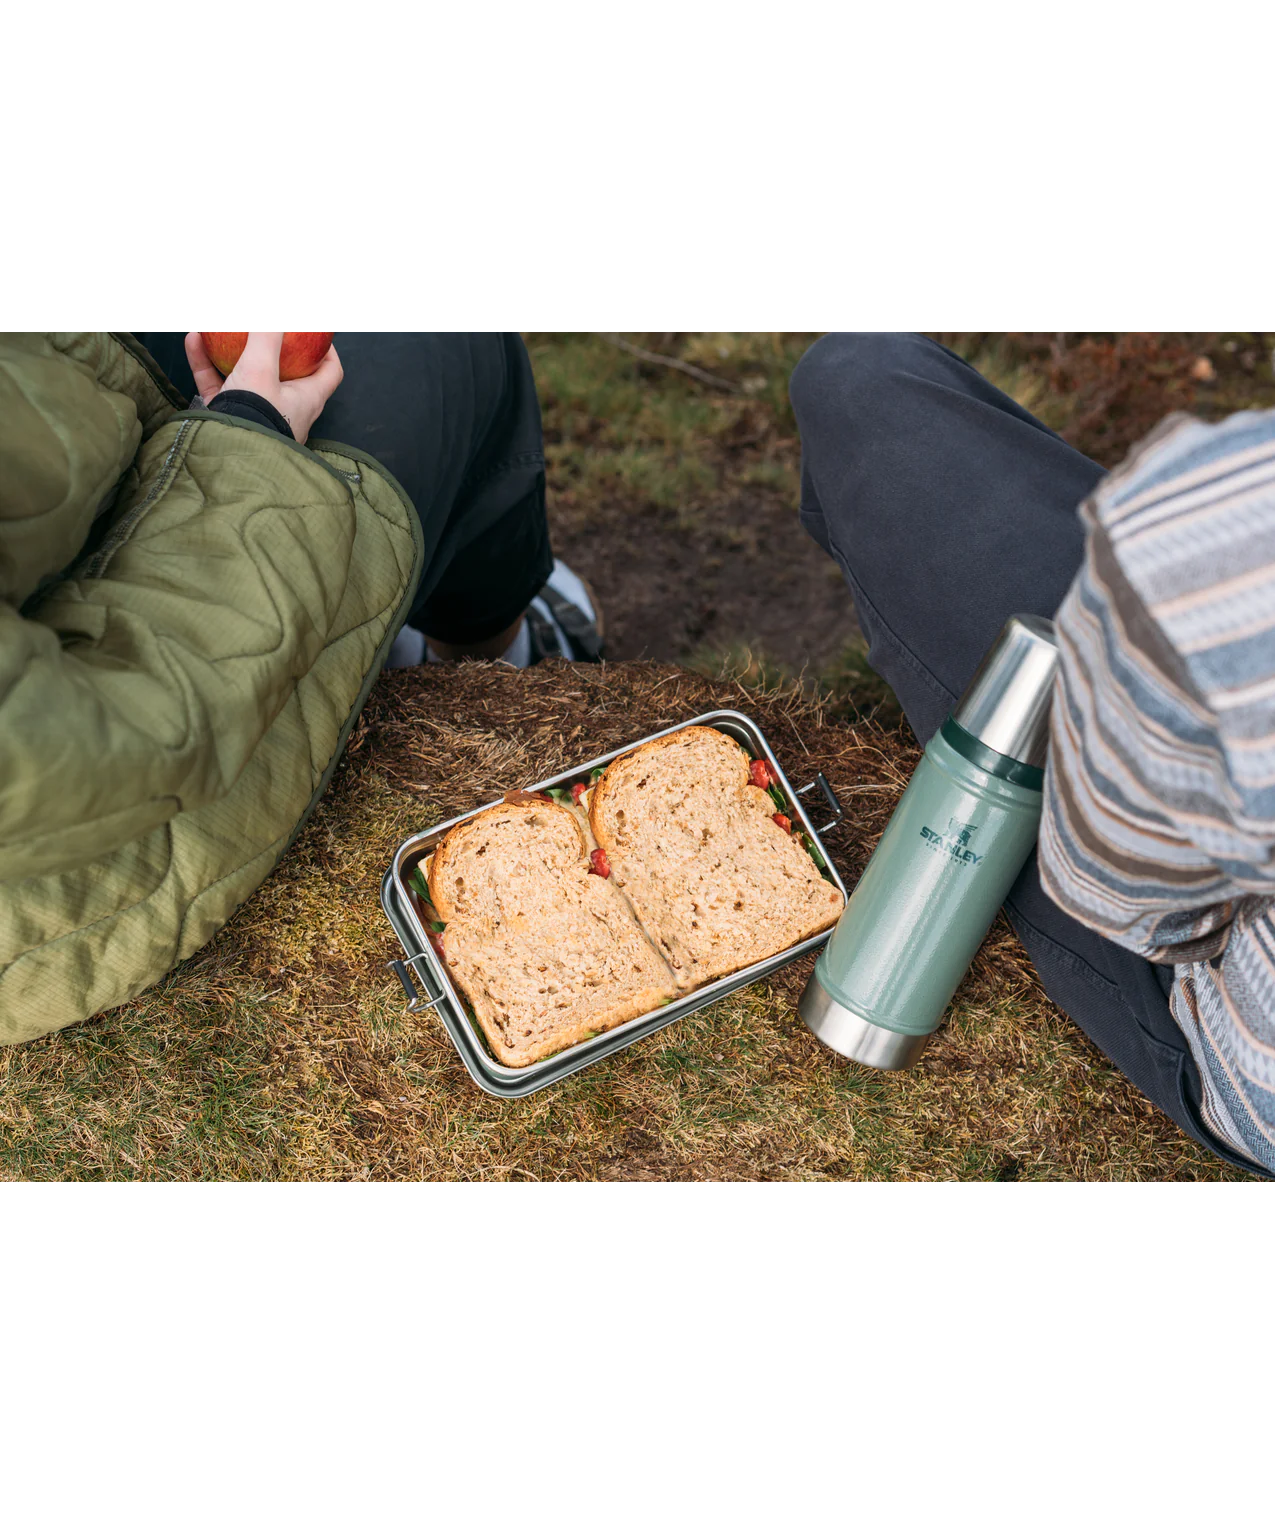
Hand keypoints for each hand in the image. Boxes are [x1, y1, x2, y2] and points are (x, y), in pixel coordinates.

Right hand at [184, 329, 343, 446]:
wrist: (226, 460)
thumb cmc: (255, 418)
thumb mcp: (261, 369)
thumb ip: (267, 338)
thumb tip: (271, 323)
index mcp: (307, 399)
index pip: (329, 372)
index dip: (326, 352)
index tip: (315, 337)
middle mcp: (287, 408)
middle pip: (286, 373)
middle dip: (272, 348)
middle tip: (262, 332)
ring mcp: (259, 414)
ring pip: (247, 376)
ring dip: (231, 352)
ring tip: (217, 333)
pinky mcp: (231, 418)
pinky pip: (220, 385)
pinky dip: (207, 364)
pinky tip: (194, 343)